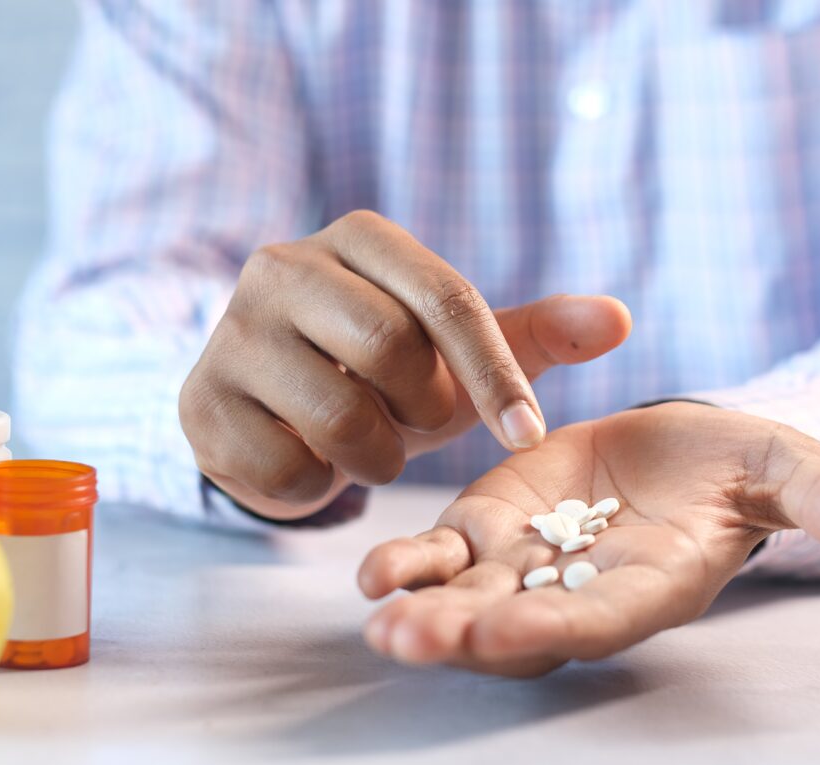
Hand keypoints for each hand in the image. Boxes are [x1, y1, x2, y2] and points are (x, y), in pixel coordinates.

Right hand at [179, 210, 631, 518]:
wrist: (277, 408)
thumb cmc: (385, 371)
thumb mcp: (462, 350)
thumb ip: (538, 333)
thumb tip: (620, 319)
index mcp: (357, 237)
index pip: (446, 298)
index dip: (497, 374)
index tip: (530, 436)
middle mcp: (283, 265)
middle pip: (390, 351)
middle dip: (424, 411)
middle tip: (415, 421)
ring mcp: (230, 332)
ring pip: (339, 416)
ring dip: (377, 455)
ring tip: (368, 442)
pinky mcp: (200, 404)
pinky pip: (287, 468)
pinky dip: (320, 487)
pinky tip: (312, 461)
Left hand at [357, 402, 819, 676]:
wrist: (680, 449)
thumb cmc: (740, 466)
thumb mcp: (784, 465)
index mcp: (651, 586)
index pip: (603, 620)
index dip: (561, 627)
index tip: (514, 632)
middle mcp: (581, 590)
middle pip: (519, 627)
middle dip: (468, 637)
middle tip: (413, 639)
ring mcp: (529, 563)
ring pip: (469, 601)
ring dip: (424, 612)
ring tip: (380, 620)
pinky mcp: (492, 525)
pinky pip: (444, 555)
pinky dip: (411, 565)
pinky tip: (372, 572)